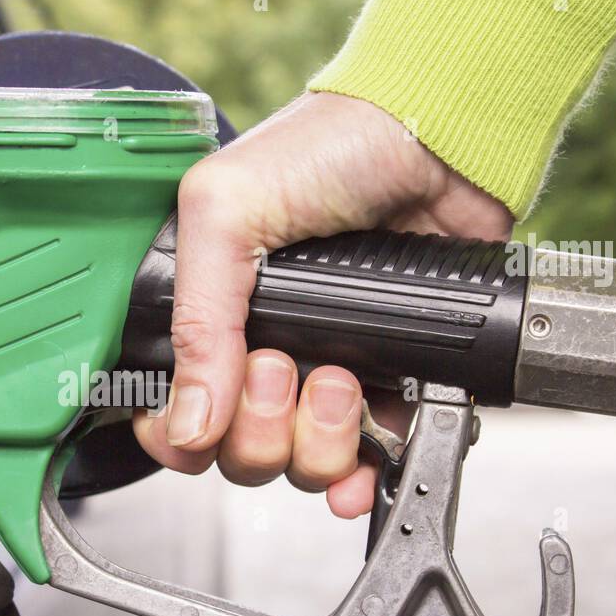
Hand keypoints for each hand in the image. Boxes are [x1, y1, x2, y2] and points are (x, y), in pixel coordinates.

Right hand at [132, 91, 512, 516]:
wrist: (440, 137)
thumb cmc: (330, 147)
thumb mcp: (227, 211)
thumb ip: (197, 318)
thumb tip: (187, 423)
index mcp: (211, 311)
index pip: (174, 411)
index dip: (182, 437)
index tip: (204, 423)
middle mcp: (263, 349)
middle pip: (239, 451)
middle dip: (261, 428)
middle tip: (284, 367)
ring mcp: (328, 368)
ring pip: (302, 463)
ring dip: (319, 441)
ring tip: (341, 381)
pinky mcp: (392, 379)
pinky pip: (370, 461)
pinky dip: (364, 477)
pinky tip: (364, 468)